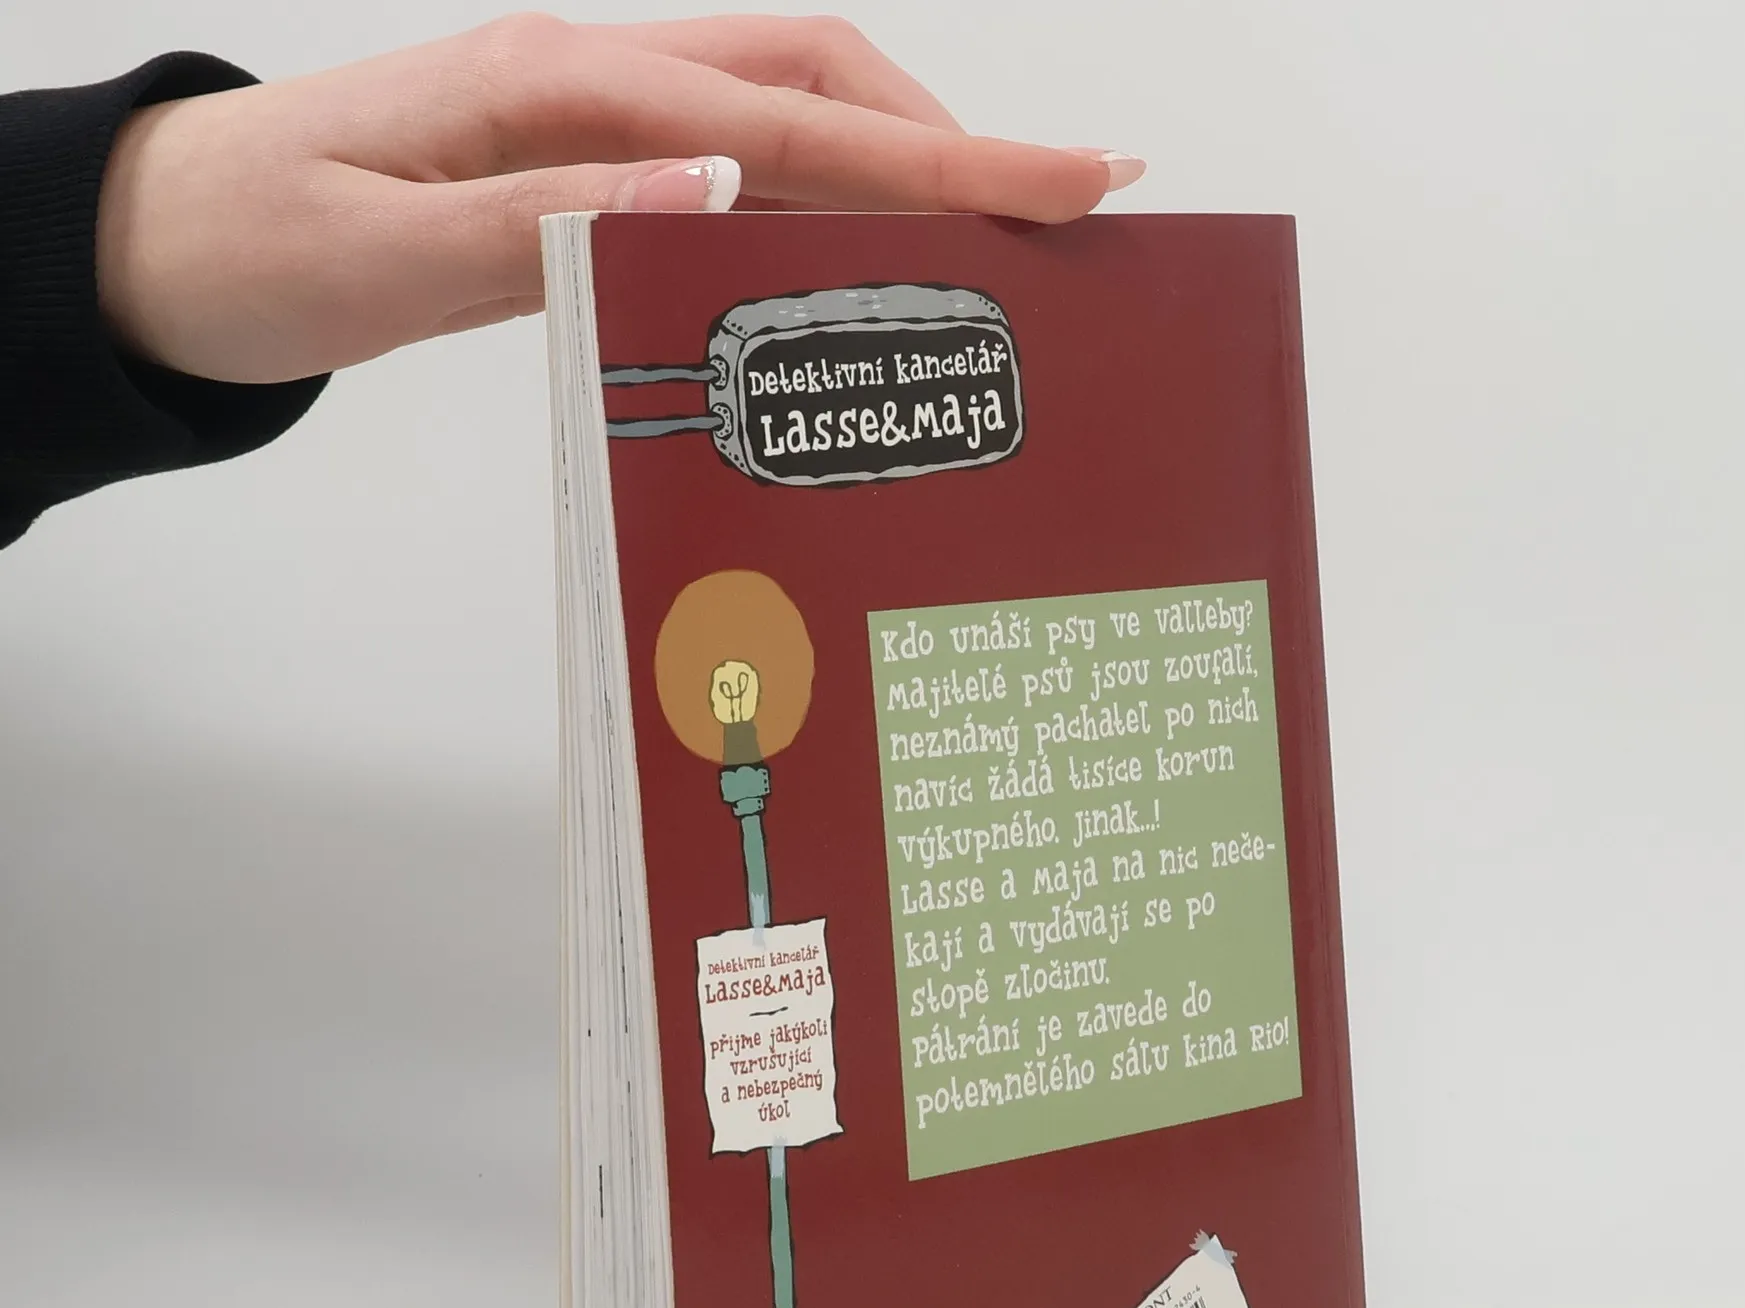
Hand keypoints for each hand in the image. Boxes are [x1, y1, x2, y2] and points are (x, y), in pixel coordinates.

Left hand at [95, 13, 1144, 384]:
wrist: (155, 245)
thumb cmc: (251, 248)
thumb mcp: (383, 253)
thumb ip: (547, 222)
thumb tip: (713, 187)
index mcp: (558, 90)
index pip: (790, 116)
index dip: (940, 152)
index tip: (1069, 178)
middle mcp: (592, 86)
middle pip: (815, 81)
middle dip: (951, 139)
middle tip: (1069, 209)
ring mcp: (591, 125)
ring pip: (784, 122)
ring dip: (896, 170)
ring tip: (995, 248)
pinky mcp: (581, 172)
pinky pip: (730, 178)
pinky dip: (817, 214)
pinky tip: (860, 269)